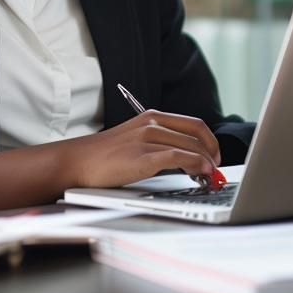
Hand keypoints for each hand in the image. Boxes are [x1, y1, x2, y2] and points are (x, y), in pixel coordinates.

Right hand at [58, 110, 221, 188]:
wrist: (76, 162)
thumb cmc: (103, 155)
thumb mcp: (134, 138)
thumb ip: (158, 141)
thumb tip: (185, 155)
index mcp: (151, 117)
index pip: (194, 123)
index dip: (211, 140)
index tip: (215, 154)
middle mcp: (152, 124)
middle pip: (197, 135)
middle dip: (213, 153)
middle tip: (216, 168)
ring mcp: (147, 139)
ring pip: (191, 146)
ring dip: (207, 162)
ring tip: (210, 175)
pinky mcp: (143, 157)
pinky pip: (179, 157)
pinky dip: (196, 165)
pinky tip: (200, 173)